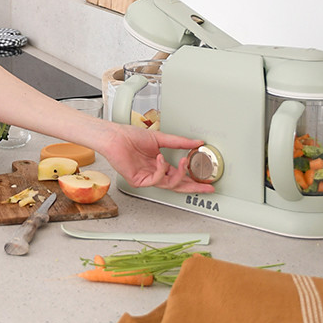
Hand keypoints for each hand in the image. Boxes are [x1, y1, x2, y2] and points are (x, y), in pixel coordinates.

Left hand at [101, 123, 215, 193]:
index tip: (206, 181)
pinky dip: (161, 169)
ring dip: (179, 174)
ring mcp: (147, 178)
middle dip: (193, 187)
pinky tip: (161, 159)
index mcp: (160, 165)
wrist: (115, 136)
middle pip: (178, 185)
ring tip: (184, 162)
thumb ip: (180, 142)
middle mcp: (155, 173)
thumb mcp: (161, 138)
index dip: (194, 179)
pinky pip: (156, 179)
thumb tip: (197, 142)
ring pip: (169, 184)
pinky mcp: (139, 181)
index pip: (180, 176)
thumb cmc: (131, 136)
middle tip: (206, 186)